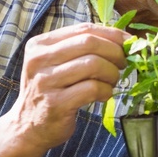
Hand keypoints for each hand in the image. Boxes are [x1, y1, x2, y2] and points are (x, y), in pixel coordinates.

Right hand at [4, 23, 128, 152]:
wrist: (29, 127)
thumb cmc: (51, 91)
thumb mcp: (56, 63)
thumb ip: (81, 48)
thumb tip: (123, 39)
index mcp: (40, 44)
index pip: (83, 29)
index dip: (112, 34)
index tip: (129, 42)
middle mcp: (39, 60)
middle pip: (90, 43)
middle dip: (115, 52)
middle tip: (123, 64)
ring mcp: (45, 82)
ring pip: (93, 64)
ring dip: (111, 73)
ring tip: (111, 82)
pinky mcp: (56, 104)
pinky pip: (92, 89)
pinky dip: (106, 91)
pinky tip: (103, 96)